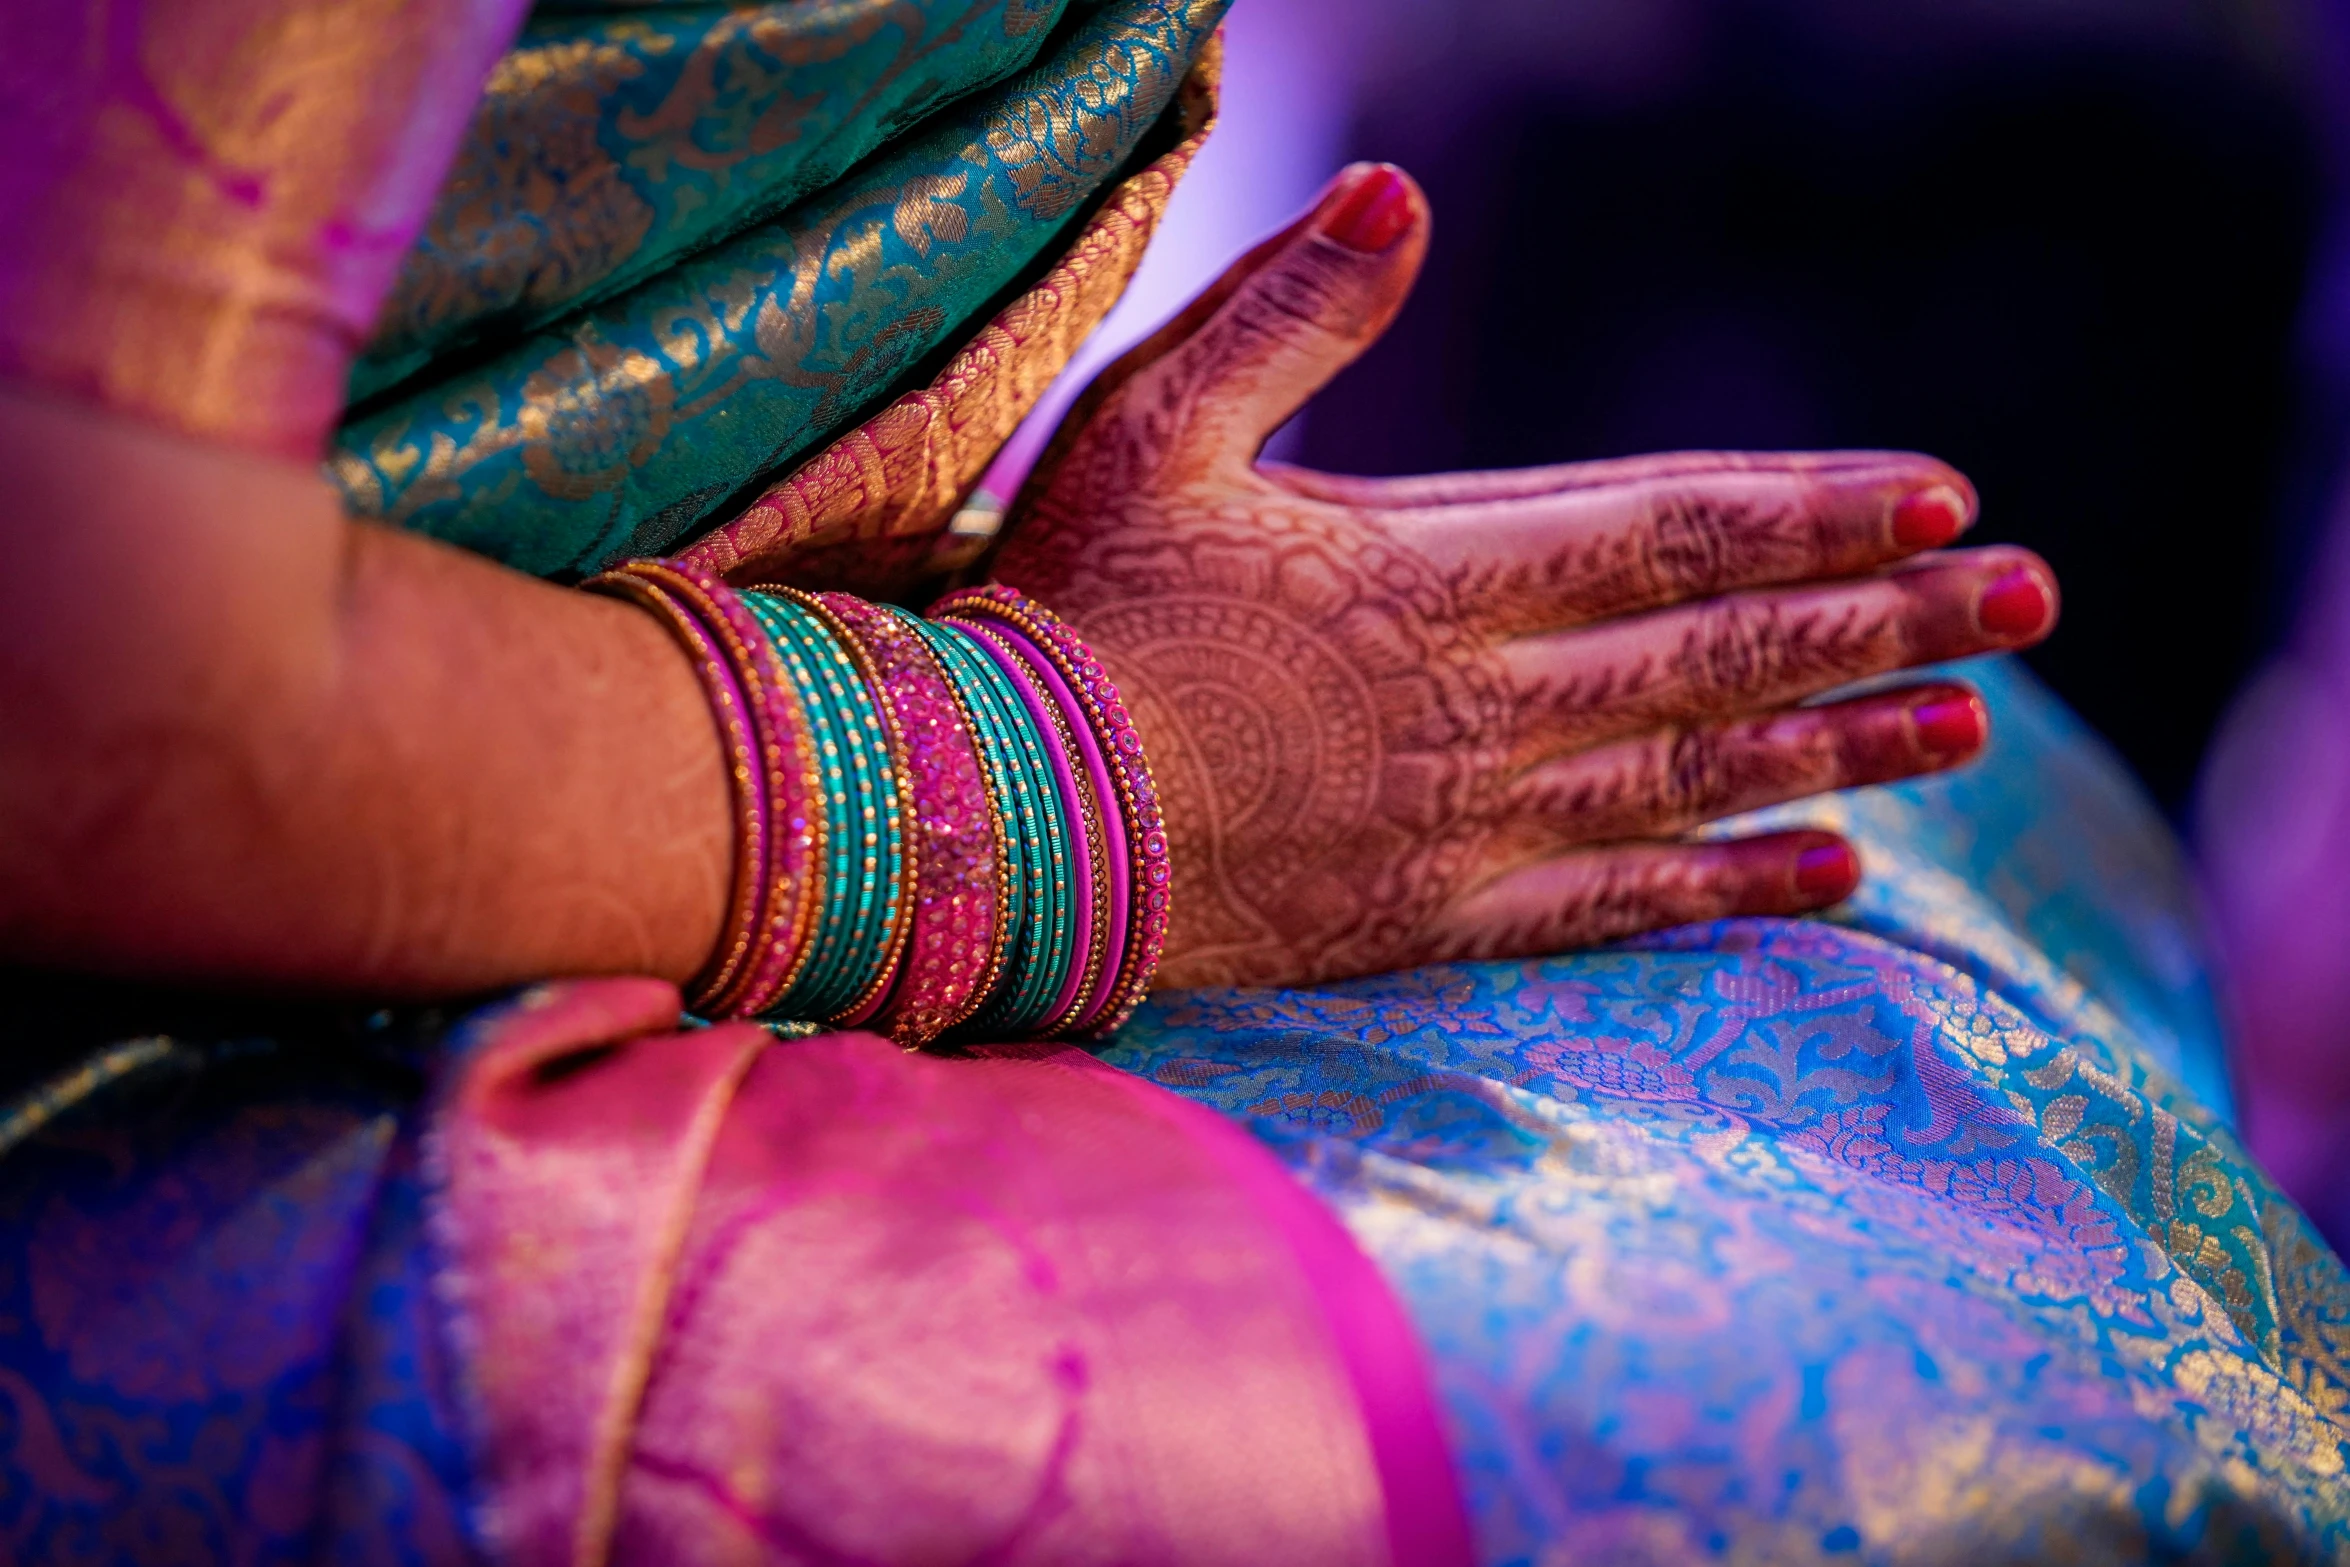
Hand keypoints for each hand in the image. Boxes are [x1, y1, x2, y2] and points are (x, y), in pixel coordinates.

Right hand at [992, 163, 2058, 990]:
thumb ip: (1284, 315)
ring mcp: (1470, 817)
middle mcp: (1483, 701)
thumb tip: (1400, 194)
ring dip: (1841, 744)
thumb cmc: (1071, 612)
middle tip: (2030, 596)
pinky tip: (1833, 877)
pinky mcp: (1436, 913)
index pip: (1669, 530)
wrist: (1004, 818)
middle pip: (1722, 650)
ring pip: (1697, 775)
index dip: (1812, 510)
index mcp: (1429, 571)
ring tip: (1968, 724)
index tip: (1940, 495)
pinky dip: (1728, 889)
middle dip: (1885, 617)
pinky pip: (1614, 906)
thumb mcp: (1153, 430)